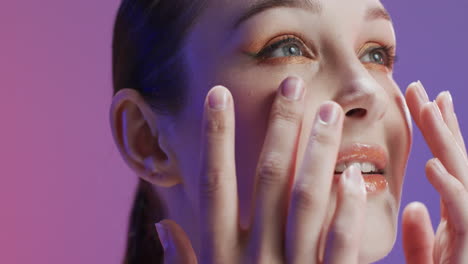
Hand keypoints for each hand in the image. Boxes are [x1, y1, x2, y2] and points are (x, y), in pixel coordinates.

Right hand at [154, 76, 367, 262]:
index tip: (219, 95)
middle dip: (278, 128)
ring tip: (327, 113)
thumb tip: (162, 228)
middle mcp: (254, 256)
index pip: (215, 184)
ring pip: (306, 200)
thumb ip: (184, 262)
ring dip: (317, 153)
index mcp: (221, 256)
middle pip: (267, 179)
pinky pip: (339, 245)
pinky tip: (355, 178)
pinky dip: (347, 211)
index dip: (216, 138)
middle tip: (293, 85)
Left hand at [403, 81, 467, 262]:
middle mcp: (466, 220)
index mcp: (452, 219)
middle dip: (438, 124)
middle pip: (453, 162)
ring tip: (429, 107)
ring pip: (462, 180)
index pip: (445, 165)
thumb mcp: (427, 261)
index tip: (423, 97)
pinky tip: (433, 167)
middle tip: (418, 88)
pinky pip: (464, 221)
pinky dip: (452, 193)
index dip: (438, 131)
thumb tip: (413, 205)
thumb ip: (420, 236)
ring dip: (447, 143)